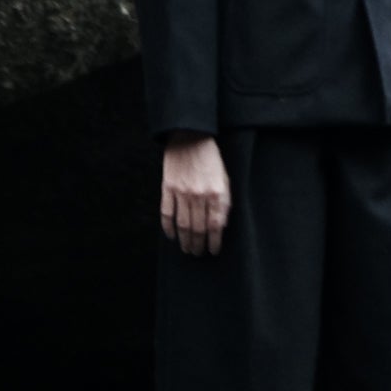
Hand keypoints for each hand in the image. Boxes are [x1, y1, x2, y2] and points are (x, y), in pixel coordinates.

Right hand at [161, 132, 231, 254]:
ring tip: (187, 250)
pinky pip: (166, 213)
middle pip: (198, 228)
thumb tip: (220, 225)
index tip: (213, 251)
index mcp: (215, 192)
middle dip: (199, 245)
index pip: (215, 225)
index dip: (214, 242)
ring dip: (185, 241)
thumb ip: (224, 201)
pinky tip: (172, 236)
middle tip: (198, 254)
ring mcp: (181, 192)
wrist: (190, 137)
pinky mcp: (168, 188)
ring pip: (182, 225)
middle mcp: (198, 195)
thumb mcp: (224, 178)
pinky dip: (168, 228)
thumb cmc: (210, 159)